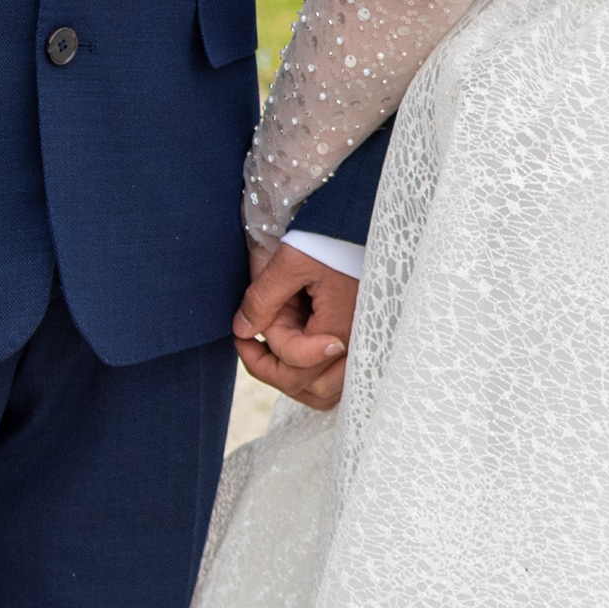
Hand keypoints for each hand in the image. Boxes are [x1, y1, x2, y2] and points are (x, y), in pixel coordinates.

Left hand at [234, 242, 356, 412]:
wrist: (366, 216)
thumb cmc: (332, 234)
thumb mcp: (291, 260)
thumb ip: (263, 299)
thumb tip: (242, 332)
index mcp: (341, 329)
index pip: (294, 364)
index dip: (262, 350)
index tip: (243, 332)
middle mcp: (358, 346)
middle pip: (310, 388)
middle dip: (274, 367)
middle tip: (253, 339)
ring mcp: (364, 345)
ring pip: (327, 391)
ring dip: (294, 375)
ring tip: (274, 344)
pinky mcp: (364, 340)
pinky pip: (339, 377)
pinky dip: (314, 373)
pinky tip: (296, 346)